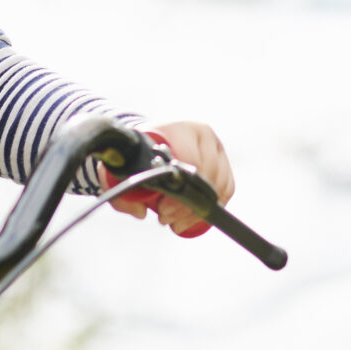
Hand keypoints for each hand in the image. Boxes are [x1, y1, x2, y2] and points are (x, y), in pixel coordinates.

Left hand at [108, 120, 233, 238]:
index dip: (178, 190)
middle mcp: (202, 134)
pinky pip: (228, 188)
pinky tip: (195, 216)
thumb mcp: (123, 170)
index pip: (190, 161)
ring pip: (219, 184)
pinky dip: (214, 205)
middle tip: (167, 219)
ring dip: (199, 209)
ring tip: (177, 220)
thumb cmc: (138, 155)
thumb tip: (141, 212)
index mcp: (179, 128)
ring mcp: (216, 147)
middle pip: (206, 175)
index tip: (161, 209)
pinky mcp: (223, 161)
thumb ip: (122, 194)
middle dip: (187, 205)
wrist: (152, 141)